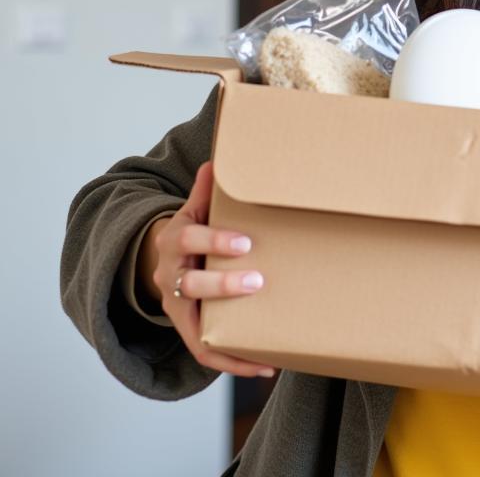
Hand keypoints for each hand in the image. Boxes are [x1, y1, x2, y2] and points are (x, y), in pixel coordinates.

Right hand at [146, 160, 276, 378]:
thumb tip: (216, 161)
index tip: (245, 242)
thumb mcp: (196, 208)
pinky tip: (266, 367)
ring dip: (229, 334)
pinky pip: (205, 351)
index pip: (186, 239)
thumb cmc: (194, 229)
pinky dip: (234, 362)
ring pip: (194, 323)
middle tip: (257, 280)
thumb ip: (207, 191)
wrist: (164, 258)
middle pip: (188, 284)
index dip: (214, 241)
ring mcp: (175, 305)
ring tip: (264, 339)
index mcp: (173, 240)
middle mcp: (169, 275)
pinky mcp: (186, 328)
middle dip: (222, 284)